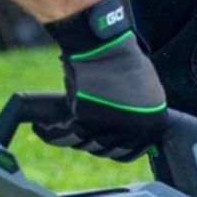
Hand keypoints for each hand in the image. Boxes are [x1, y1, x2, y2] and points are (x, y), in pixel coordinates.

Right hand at [34, 0, 168, 161]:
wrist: (103, 45)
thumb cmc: (122, 61)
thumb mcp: (144, 92)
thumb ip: (138, 114)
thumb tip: (128, 129)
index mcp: (153, 124)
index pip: (132, 151)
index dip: (116, 150)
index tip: (104, 145)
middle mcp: (135, 131)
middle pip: (108, 150)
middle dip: (94, 145)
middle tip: (82, 136)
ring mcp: (111, 127)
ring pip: (88, 144)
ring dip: (74, 140)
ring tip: (64, 131)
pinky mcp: (87, 120)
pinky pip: (69, 133)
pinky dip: (54, 133)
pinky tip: (43, 129)